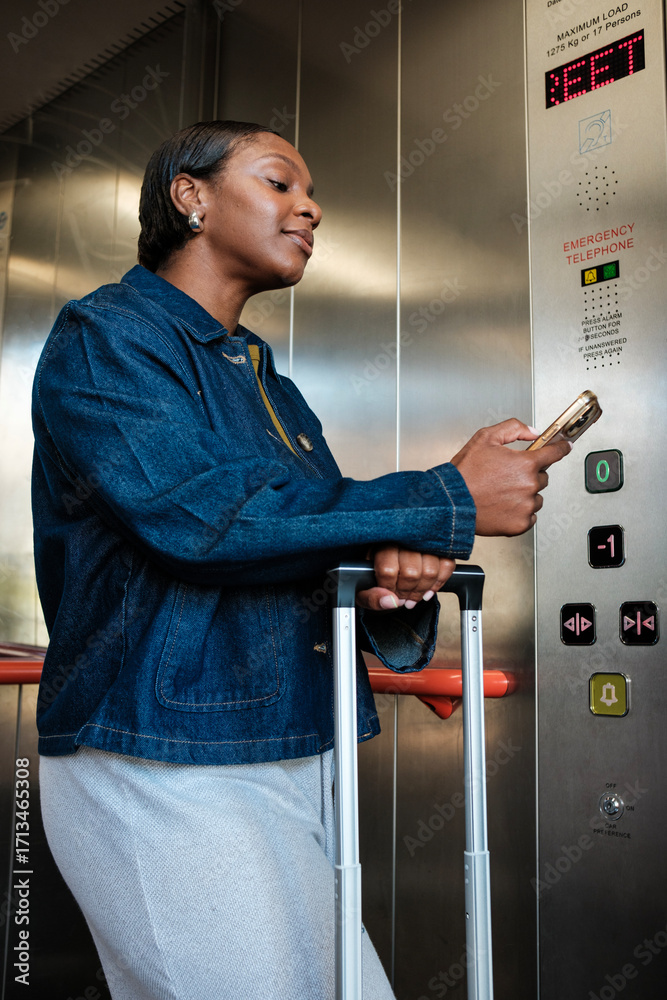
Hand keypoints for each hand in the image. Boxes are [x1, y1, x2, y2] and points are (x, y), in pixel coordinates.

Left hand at [356, 546, 455, 610]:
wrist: (386, 565)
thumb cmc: (373, 576)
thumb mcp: (363, 590)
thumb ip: (371, 598)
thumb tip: (391, 602)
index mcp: (378, 544)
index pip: (388, 570)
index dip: (390, 588)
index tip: (390, 595)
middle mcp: (401, 538)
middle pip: (411, 572)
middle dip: (407, 593)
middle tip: (403, 599)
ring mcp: (422, 540)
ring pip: (430, 570)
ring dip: (423, 590)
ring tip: (414, 597)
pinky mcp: (438, 546)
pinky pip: (447, 565)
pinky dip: (439, 582)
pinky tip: (428, 590)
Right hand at [451, 419, 570, 535]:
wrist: (450, 502)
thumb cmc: (464, 473)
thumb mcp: (485, 438)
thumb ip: (513, 428)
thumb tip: (533, 432)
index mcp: (525, 464)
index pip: (554, 453)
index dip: (561, 448)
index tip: (565, 447)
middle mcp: (529, 485)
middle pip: (542, 477)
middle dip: (529, 475)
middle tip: (507, 477)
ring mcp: (526, 506)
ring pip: (536, 498)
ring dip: (525, 494)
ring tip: (502, 493)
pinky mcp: (520, 524)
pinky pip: (530, 516)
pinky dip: (520, 512)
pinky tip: (503, 506)